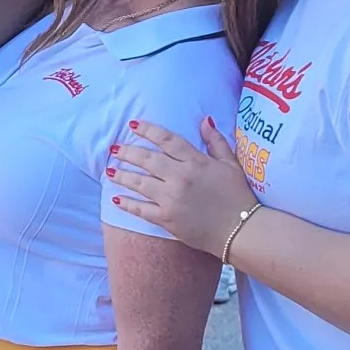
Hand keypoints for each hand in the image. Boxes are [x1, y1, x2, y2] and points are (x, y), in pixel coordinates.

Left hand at [108, 117, 256, 254]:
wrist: (240, 230)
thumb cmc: (238, 196)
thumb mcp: (230, 164)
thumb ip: (216, 142)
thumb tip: (204, 120)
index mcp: (196, 162)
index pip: (167, 140)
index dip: (148, 130)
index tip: (133, 125)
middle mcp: (180, 178)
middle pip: (147, 160)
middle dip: (128, 152)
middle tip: (115, 148)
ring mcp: (171, 199)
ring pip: (139, 183)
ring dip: (122, 175)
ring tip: (109, 170)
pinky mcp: (166, 219)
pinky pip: (141, 209)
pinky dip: (127, 203)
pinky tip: (115, 198)